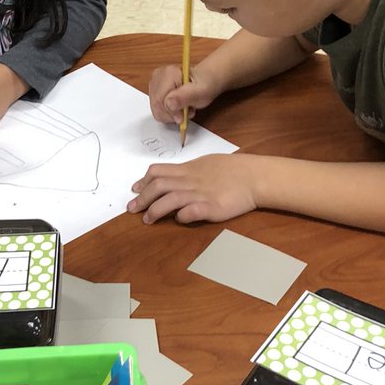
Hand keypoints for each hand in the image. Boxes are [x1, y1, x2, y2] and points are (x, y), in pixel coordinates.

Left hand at [127, 154, 256, 223]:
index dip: (144, 181)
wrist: (253, 176)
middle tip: (132, 209)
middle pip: (159, 186)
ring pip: (170, 199)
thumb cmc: (232, 170)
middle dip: (142, 198)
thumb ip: (189, 172)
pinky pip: (191, 212)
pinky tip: (179, 220)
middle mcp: (190, 181)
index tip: (135, 189)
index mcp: (188, 170)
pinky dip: (181, 216)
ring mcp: (200, 194)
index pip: (159, 172)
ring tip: (147, 220)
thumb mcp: (206, 164)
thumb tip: (175, 179)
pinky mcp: (211, 207)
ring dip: (155, 210)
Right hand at [148, 62, 219, 124]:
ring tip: (185, 109)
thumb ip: (183, 98)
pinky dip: (168, 114)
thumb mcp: (200, 92)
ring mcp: (155, 84)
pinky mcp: (154, 91)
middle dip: (173, 114)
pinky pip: (157, 110)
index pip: (160, 100)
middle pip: (156, 105)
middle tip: (187, 111)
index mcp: (169, 73)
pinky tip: (178, 109)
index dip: (172, 112)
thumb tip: (169, 104)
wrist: (205, 80)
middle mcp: (158, 76)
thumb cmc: (205, 84)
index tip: (183, 116)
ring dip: (171, 115)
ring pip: (156, 109)